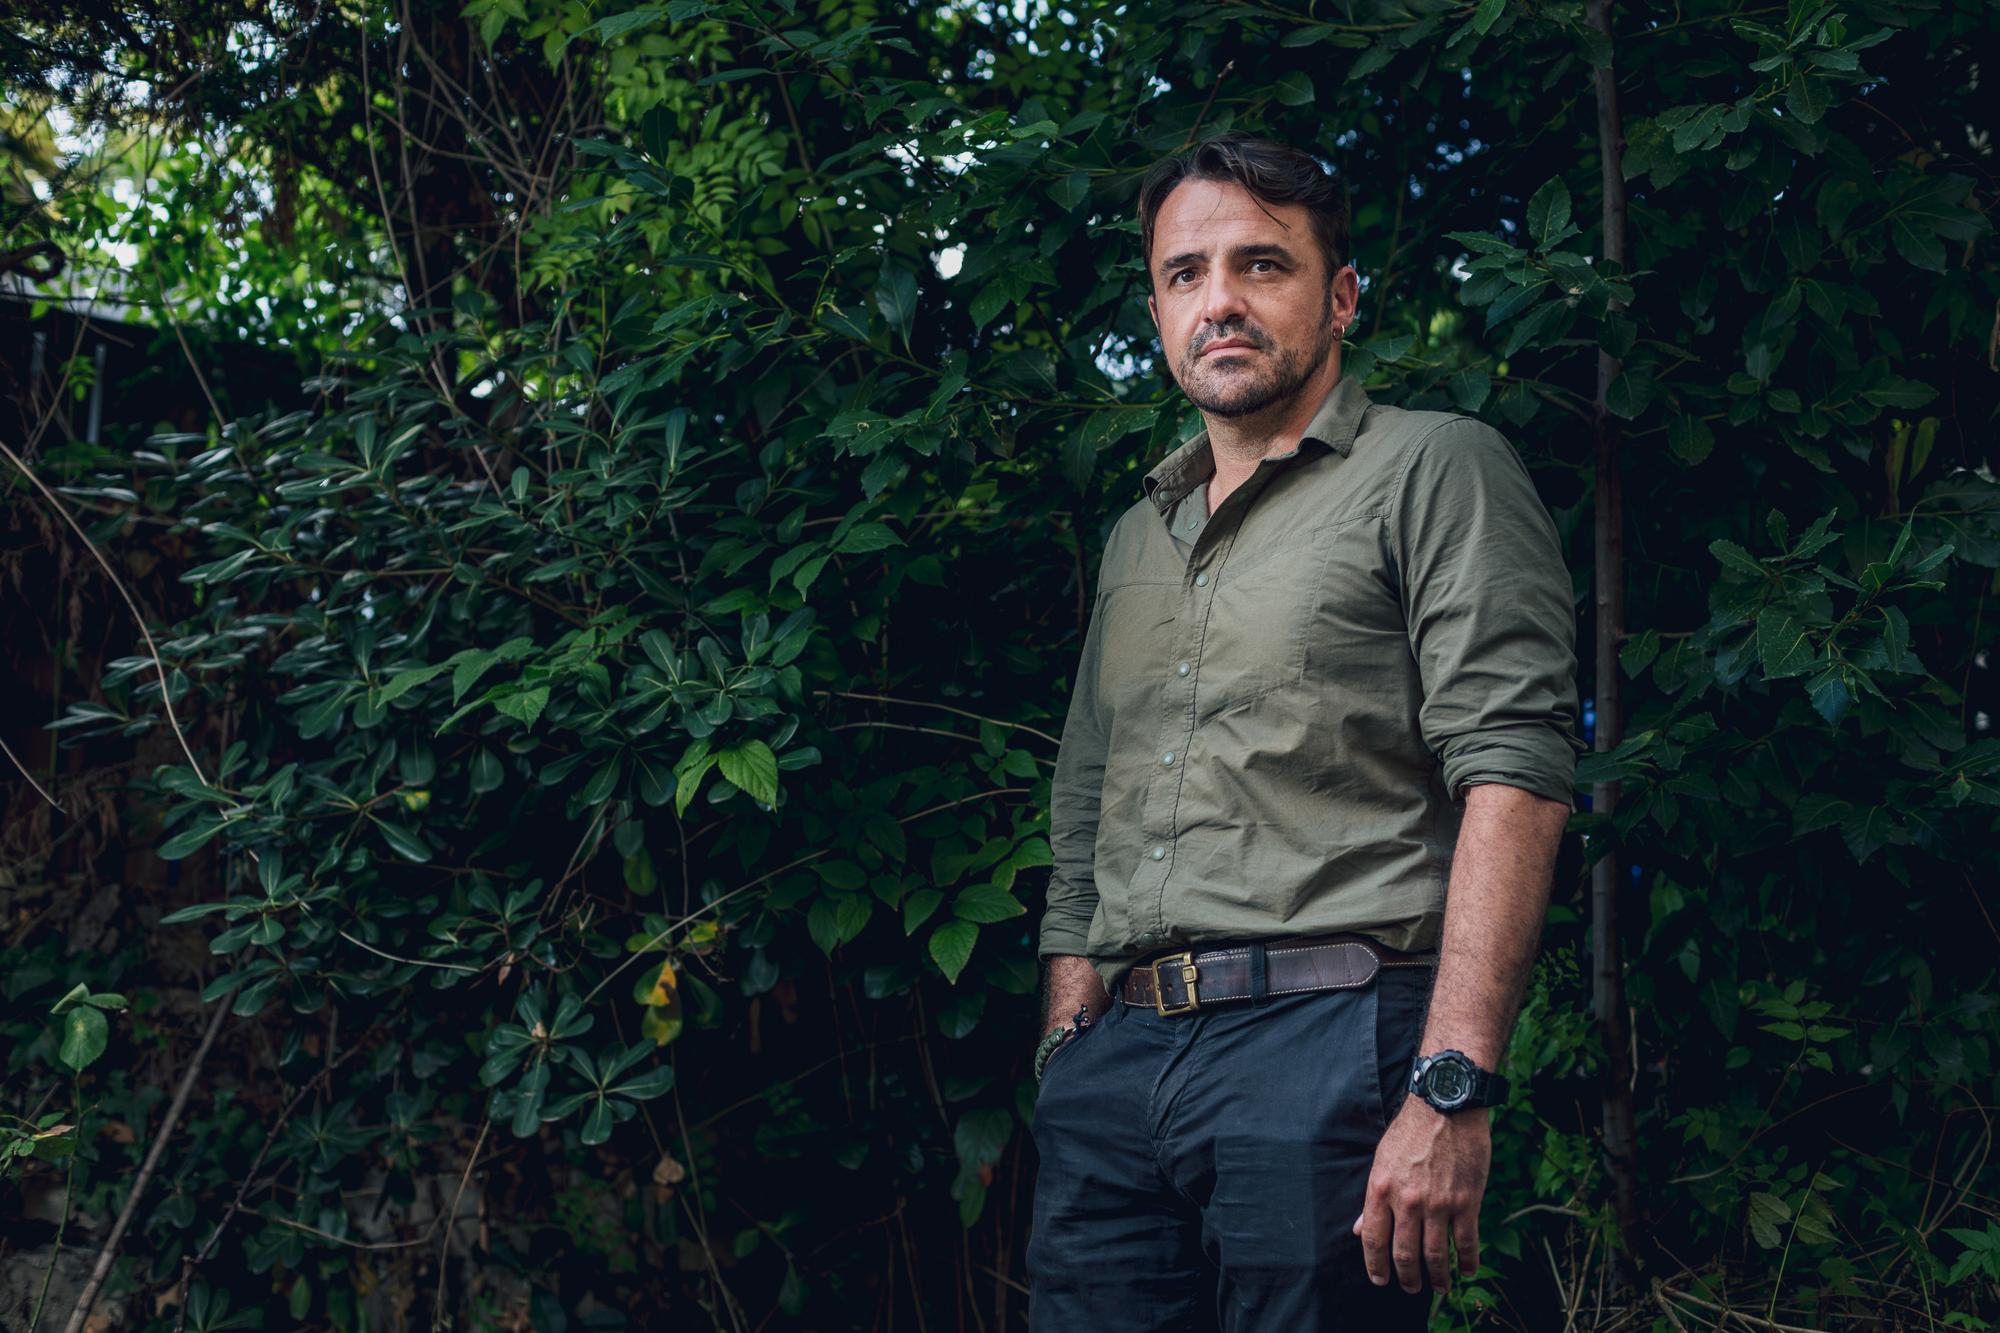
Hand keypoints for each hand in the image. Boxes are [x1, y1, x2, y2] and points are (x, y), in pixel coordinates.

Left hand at [1353, 1098, 1490, 1294]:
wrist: (1446, 1106)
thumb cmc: (1411, 1131)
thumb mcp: (1382, 1160)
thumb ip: (1372, 1198)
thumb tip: (1358, 1229)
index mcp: (1380, 1189)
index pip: (1372, 1239)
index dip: (1375, 1265)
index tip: (1379, 1280)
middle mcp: (1407, 1201)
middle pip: (1404, 1254)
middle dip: (1406, 1277)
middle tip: (1410, 1287)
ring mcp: (1438, 1204)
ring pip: (1435, 1255)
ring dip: (1437, 1277)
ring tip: (1438, 1286)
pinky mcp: (1466, 1201)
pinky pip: (1467, 1242)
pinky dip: (1468, 1262)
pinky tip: (1467, 1270)